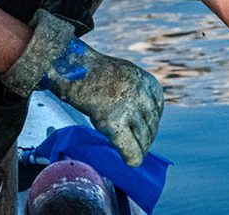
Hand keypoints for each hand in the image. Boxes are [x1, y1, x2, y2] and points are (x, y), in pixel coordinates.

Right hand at [2, 10, 163, 166]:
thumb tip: (141, 113)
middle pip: (151, 125)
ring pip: (143, 138)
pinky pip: (130, 147)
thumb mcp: (123, 74)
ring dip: (139, 148)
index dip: (148, 122)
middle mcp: (141, 94)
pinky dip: (132, 157)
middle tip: (138, 145)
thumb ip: (135, 91)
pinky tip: (131, 161)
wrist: (71, 67)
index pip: (157, 109)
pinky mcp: (113, 123)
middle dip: (146, 137)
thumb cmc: (91, 70)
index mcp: (146, 81)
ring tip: (133, 154)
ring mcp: (128, 108)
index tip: (142, 130)